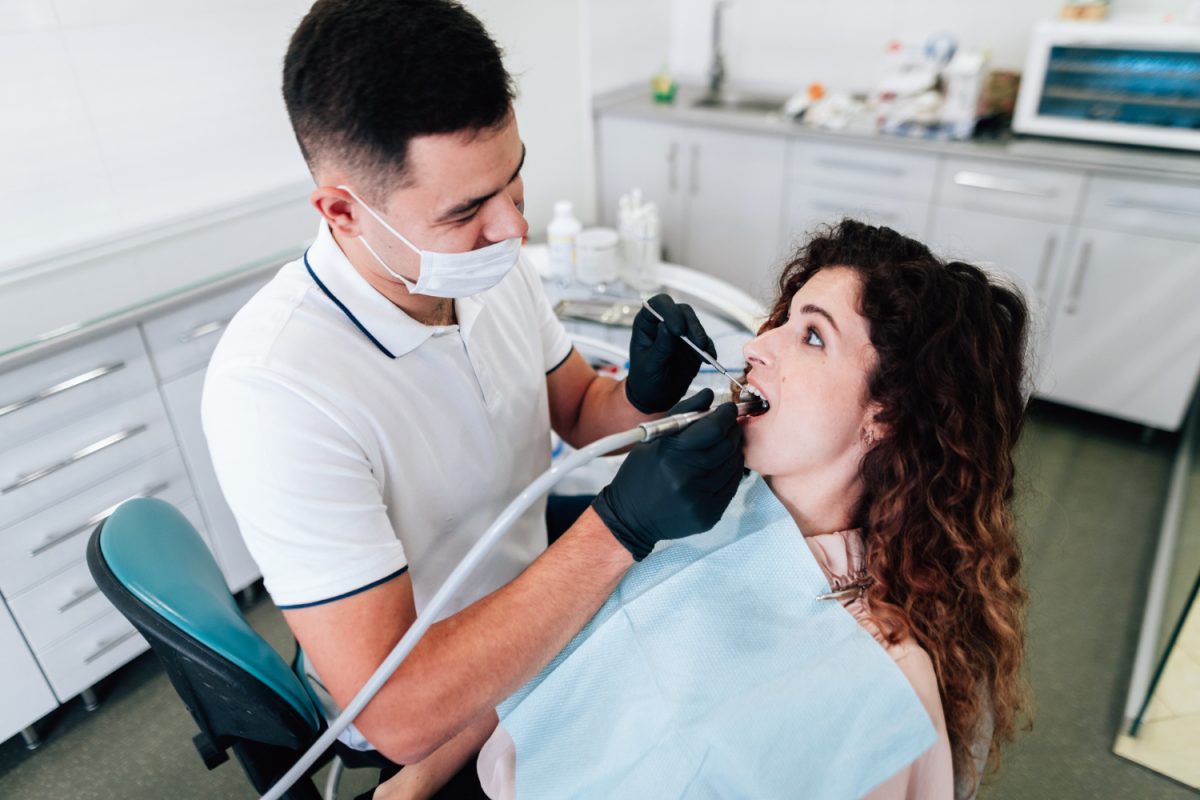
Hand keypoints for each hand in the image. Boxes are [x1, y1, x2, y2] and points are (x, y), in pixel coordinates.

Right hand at [593, 389, 743, 559]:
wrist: (629, 518)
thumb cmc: (639, 475)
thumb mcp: (653, 439)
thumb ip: (682, 413)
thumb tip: (709, 395)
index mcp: (670, 456)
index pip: (713, 429)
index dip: (726, 415)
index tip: (728, 409)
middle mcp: (686, 480)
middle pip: (726, 446)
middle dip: (732, 430)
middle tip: (729, 423)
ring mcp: (699, 501)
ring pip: (732, 466)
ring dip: (733, 450)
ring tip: (724, 444)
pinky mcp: (708, 516)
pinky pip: (731, 487)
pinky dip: (730, 472)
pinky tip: (721, 465)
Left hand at [624, 294, 716, 413]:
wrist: (656, 398)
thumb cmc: (645, 380)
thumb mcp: (649, 366)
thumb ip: (660, 346)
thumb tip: (666, 326)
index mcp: (647, 323)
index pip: (658, 305)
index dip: (669, 312)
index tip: (677, 329)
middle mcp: (664, 324)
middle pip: (682, 311)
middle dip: (691, 325)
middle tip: (696, 343)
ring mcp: (681, 334)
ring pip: (695, 324)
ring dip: (701, 336)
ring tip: (702, 352)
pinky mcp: (694, 345)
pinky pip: (705, 342)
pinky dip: (709, 349)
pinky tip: (709, 358)